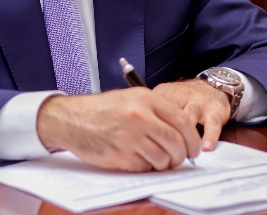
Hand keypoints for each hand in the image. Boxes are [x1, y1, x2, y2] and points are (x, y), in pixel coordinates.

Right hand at [36, 88, 200, 171]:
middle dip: (182, 155)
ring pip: (163, 158)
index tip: (193, 148)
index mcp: (145, 98)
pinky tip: (138, 158)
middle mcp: (140, 116)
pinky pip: (145, 167)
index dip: (192, 139)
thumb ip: (157, 110)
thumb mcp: (131, 98)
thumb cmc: (102, 109)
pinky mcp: (121, 155)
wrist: (73, 118)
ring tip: (156, 158)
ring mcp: (130, 136)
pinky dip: (146, 167)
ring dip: (164, 164)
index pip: (182, 121)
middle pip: (176, 142)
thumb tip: (183, 130)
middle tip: (179, 158)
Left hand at [152, 79, 230, 150]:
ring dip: (186, 137)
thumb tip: (140, 135)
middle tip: (165, 154)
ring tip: (183, 153)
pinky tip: (206, 148)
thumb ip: (154, 113)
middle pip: (171, 115)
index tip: (148, 145)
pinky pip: (212, 124)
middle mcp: (181, 96)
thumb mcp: (166, 98)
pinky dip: (210, 136)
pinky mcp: (215, 110)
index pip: (155, 111)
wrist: (212, 84)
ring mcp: (198, 103)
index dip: (151, 129)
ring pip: (190, 118)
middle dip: (168, 134)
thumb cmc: (183, 98)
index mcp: (166, 94)